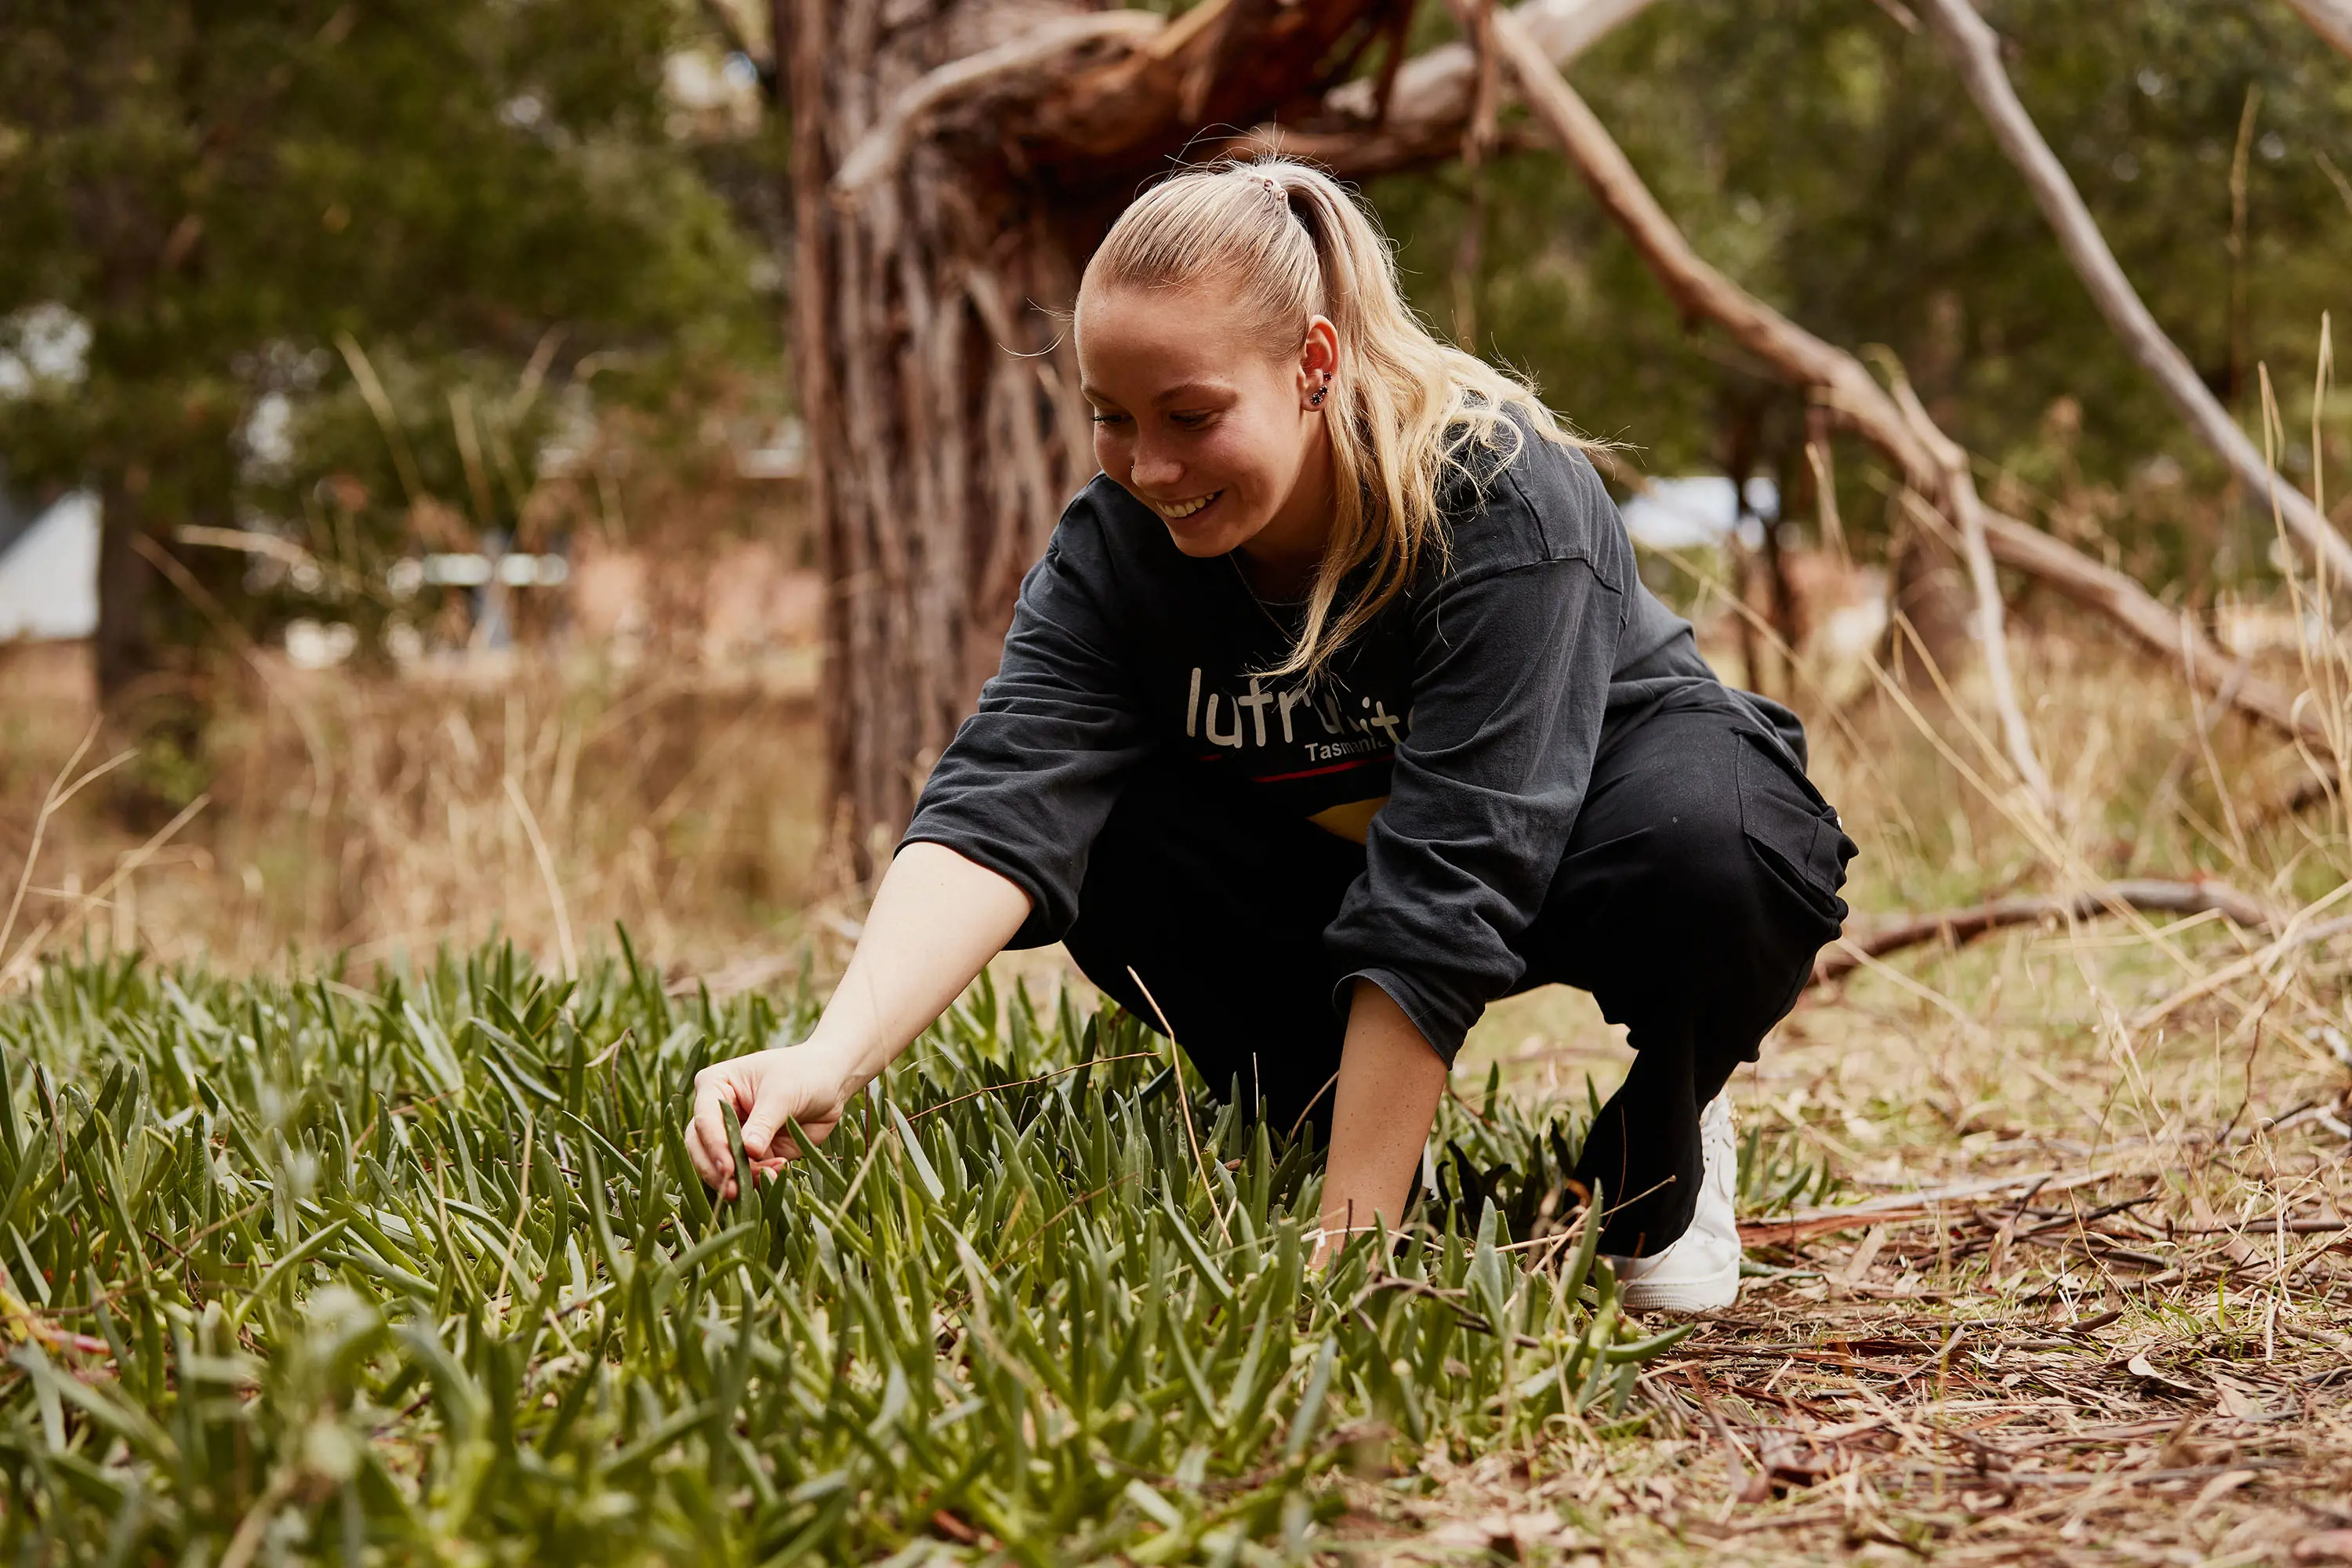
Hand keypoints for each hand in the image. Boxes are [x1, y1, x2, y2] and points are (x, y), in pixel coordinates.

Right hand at [686, 1045, 849, 1198]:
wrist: (830, 1083)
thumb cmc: (804, 1073)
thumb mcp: (783, 1094)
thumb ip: (764, 1123)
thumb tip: (749, 1151)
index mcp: (716, 1085)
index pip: (704, 1119)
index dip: (714, 1145)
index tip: (727, 1167)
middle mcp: (717, 1112)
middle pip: (700, 1147)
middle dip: (717, 1170)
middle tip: (734, 1189)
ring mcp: (733, 1135)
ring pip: (720, 1166)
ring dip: (741, 1178)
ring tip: (772, 1173)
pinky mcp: (750, 1153)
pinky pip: (746, 1173)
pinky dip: (758, 1179)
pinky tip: (779, 1172)